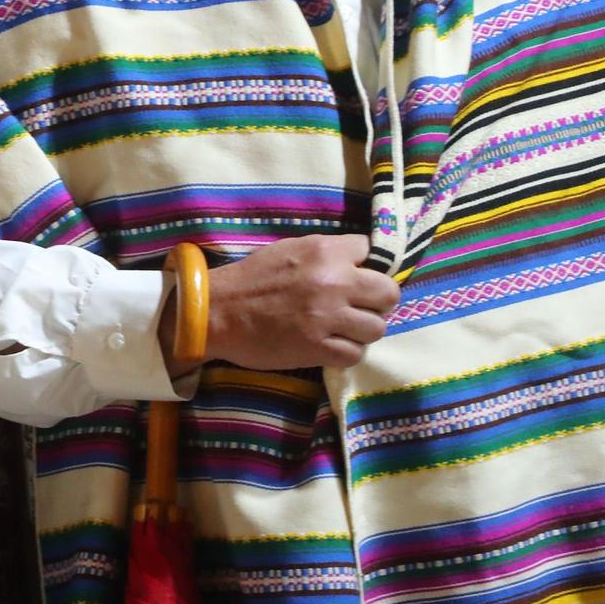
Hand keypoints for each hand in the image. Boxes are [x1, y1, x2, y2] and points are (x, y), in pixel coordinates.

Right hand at [165, 234, 398, 372]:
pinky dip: (345, 352)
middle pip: (388, 293)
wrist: (215, 313)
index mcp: (325, 252)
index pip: (373, 252)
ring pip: (377, 327)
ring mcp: (327, 317)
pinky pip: (356, 353)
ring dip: (361, 330)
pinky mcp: (318, 348)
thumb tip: (358, 263)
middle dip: (376, 301)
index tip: (353, 277)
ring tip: (341, 329)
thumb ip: (325, 254)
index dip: (364, 266)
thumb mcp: (288, 250)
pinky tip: (328, 346)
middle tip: (357, 307)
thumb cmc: (250, 279)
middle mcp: (333, 281)